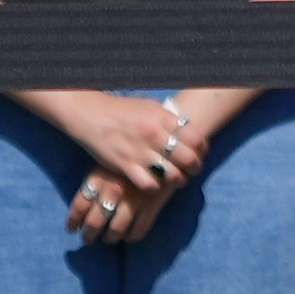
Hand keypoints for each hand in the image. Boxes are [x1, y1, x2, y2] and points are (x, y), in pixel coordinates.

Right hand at [67, 98, 195, 246]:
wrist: (92, 115)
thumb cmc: (122, 110)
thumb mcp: (150, 106)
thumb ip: (169, 118)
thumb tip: (188, 127)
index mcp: (162, 117)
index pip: (195, 137)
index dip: (202, 148)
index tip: (201, 153)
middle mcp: (154, 134)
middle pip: (188, 158)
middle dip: (195, 167)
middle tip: (193, 169)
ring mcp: (140, 151)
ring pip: (172, 174)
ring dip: (178, 180)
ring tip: (178, 179)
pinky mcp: (125, 166)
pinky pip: (150, 184)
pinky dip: (156, 187)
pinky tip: (156, 183)